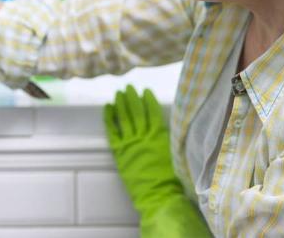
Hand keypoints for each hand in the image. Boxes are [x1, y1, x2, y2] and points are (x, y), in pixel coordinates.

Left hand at [104, 85, 210, 236]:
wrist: (159, 195)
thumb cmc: (171, 178)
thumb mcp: (175, 153)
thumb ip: (168, 138)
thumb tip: (167, 125)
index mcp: (159, 135)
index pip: (153, 112)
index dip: (148, 100)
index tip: (145, 90)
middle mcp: (144, 136)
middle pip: (137, 112)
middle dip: (133, 98)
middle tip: (129, 87)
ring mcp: (130, 143)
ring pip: (124, 118)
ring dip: (121, 104)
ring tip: (119, 93)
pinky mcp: (120, 152)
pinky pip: (112, 131)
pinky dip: (109, 118)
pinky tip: (108, 107)